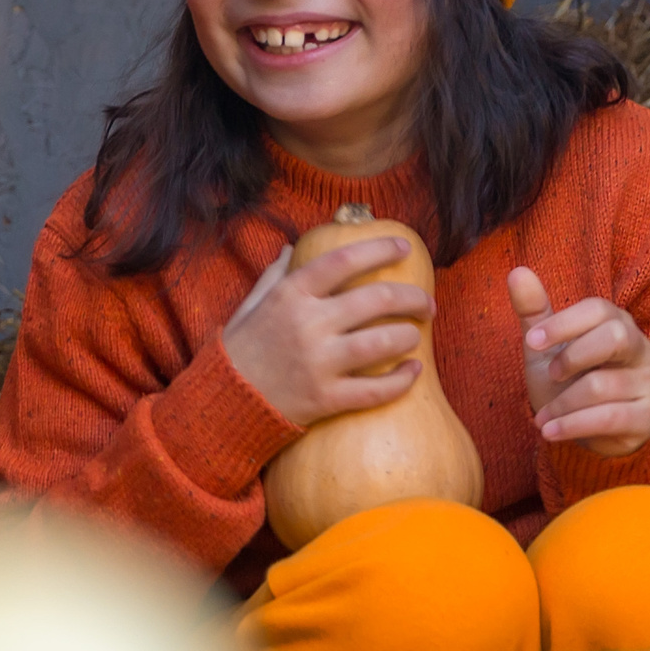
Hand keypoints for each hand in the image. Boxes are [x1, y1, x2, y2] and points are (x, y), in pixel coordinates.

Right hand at [222, 236, 434, 428]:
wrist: (222, 403)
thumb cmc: (239, 351)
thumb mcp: (250, 305)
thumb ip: (274, 275)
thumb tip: (291, 247)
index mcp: (291, 295)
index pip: (344, 260)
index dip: (379, 249)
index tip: (403, 247)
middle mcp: (307, 324)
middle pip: (375, 299)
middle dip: (411, 298)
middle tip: (427, 303)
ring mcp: (318, 363)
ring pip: (381, 342)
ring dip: (408, 335)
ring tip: (416, 334)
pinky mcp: (325, 398)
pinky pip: (374, 390)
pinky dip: (401, 381)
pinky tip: (414, 371)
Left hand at [508, 268, 649, 458]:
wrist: (588, 431)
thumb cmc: (568, 381)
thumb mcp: (546, 348)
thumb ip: (533, 312)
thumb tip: (517, 271)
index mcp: (618, 323)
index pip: (598, 310)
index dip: (563, 322)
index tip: (532, 341)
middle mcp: (641, 349)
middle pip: (616, 336)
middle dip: (575, 356)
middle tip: (551, 374)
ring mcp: (649, 384)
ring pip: (604, 386)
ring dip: (563, 404)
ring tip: (541, 418)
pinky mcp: (647, 418)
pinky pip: (610, 418)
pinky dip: (573, 425)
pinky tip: (550, 432)